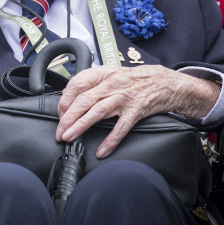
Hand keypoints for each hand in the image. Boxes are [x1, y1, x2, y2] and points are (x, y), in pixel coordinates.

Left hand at [55, 65, 220, 158]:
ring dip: (81, 125)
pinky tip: (102, 150)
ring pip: (98, 111)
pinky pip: (121, 127)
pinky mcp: (137, 110)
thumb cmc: (133, 81)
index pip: (77, 85)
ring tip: (70, 137)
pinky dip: (111, 139)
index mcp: (103, 74)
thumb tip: (69, 99)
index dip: (65, 101)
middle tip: (60, 132)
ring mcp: (124, 97)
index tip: (59, 115)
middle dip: (68, 118)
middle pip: (84, 100)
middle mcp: (112, 84)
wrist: (163, 82)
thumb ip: (92, 85)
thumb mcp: (110, 75)